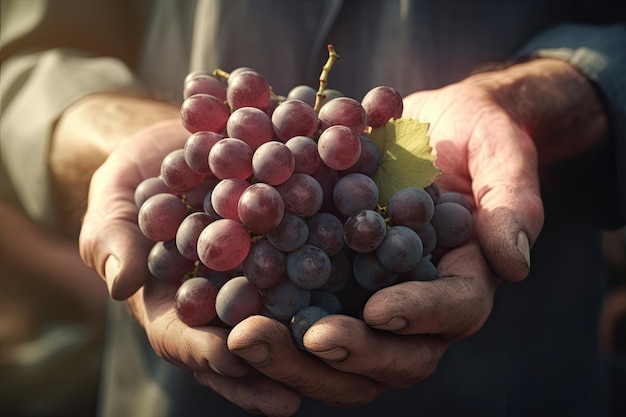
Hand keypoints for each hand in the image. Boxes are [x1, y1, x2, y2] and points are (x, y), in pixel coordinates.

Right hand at [78, 118, 383, 415]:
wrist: (185, 139)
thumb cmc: (139, 181)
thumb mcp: (116, 205)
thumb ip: (112, 241)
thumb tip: (121, 284)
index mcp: (184, 305)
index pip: (190, 342)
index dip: (210, 353)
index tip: (233, 355)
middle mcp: (237, 298)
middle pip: (255, 341)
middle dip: (278, 358)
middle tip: (304, 373)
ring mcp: (275, 271)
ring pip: (299, 308)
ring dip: (326, 326)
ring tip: (356, 339)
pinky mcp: (307, 235)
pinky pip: (329, 252)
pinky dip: (354, 255)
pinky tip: (382, 252)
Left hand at [271, 58, 607, 397]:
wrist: (430, 124)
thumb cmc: (476, 134)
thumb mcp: (501, 153)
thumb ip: (512, 203)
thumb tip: (514, 264)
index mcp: (464, 277)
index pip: (455, 312)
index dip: (421, 315)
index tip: (379, 308)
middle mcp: (416, 301)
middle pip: (393, 353)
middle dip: (349, 353)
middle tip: (302, 340)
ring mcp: (368, 294)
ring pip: (340, 349)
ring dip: (294, 354)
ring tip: (244, 336)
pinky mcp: (328, 275)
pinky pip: (300, 307)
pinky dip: (266, 315)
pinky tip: (225, 305)